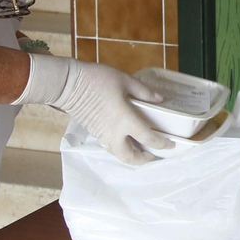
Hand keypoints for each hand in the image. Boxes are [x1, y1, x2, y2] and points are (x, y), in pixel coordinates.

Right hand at [14, 57, 171, 164]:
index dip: (162, 144)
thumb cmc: (97, 79)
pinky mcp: (93, 132)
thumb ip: (144, 91)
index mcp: (126, 121)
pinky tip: (125, 138)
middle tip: (153, 155)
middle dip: (143, 160)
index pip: (148, 139)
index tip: (171, 144)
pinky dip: (120, 147)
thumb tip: (160, 99)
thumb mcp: (125, 80)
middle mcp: (114, 133)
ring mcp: (102, 135)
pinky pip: (109, 146)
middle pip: (130, 157)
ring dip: (130, 156)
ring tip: (140, 149)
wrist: (68, 84)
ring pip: (118, 154)